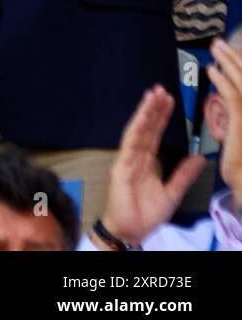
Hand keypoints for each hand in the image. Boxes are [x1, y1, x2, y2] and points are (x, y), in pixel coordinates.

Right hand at [97, 84, 205, 247]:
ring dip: (144, 112)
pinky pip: (129, 144)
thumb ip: (184, 175)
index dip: (161, 117)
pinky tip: (142, 116)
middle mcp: (134, 157)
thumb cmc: (145, 214)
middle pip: (145, 128)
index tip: (169, 100)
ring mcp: (126, 160)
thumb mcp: (172, 193)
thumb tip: (199, 158)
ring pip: (137, 131)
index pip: (154, 134)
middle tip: (161, 89)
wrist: (131, 230)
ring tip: (152, 95)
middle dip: (153, 109)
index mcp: (145, 162)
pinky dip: (135, 129)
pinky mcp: (121, 167)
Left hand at [207, 37, 241, 192]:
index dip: (241, 67)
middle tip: (220, 43)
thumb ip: (238, 115)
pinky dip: (222, 81)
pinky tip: (212, 70)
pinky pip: (233, 97)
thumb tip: (232, 102)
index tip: (230, 53)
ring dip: (229, 62)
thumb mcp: (241, 134)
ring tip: (216, 48)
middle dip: (235, 58)